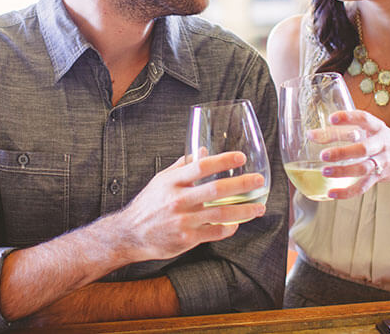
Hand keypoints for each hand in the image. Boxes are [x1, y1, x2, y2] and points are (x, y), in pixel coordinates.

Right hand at [112, 151, 266, 263]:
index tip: (241, 157)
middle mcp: (179, 200)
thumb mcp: (161, 180)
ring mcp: (183, 220)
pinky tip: (238, 223)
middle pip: (216, 189)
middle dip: (242, 184)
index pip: (201, 166)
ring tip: (259, 207)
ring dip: (244, 210)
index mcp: (173, 182)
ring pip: (221, 214)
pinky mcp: (186, 239)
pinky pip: (215, 232)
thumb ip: (182, 166)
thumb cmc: (148, 204)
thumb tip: (202, 151)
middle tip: (259, 180)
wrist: (130, 234)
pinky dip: (229, 227)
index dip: (223, 160)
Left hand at [315, 109, 389, 198]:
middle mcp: (381, 144)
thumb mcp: (372, 129)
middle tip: (323, 155)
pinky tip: (331, 192)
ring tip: (324, 171)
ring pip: (362, 168)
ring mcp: (381, 162)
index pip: (364, 119)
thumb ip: (350, 128)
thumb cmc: (382, 141)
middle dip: (342, 152)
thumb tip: (315, 132)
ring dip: (342, 171)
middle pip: (363, 148)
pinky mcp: (378, 177)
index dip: (348, 118)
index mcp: (378, 128)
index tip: (331, 118)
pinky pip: (363, 186)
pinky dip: (347, 191)